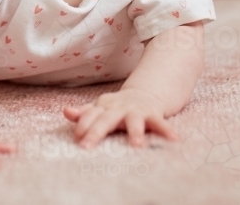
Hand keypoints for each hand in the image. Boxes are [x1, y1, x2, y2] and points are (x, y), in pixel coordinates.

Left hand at [63, 88, 177, 148]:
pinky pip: (160, 123)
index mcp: (104, 107)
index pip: (90, 115)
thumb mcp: (101, 107)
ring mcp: (136, 110)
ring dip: (136, 132)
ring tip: (137, 145)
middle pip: (106, 119)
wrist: (146, 92)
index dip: (83, 126)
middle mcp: (119, 108)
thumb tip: (66, 112)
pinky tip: (174, 140)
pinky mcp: (153, 114)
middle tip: (87, 146)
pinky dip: (166, 131)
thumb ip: (85, 113)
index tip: (77, 139)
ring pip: (134, 121)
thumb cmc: (118, 107)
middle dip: (96, 132)